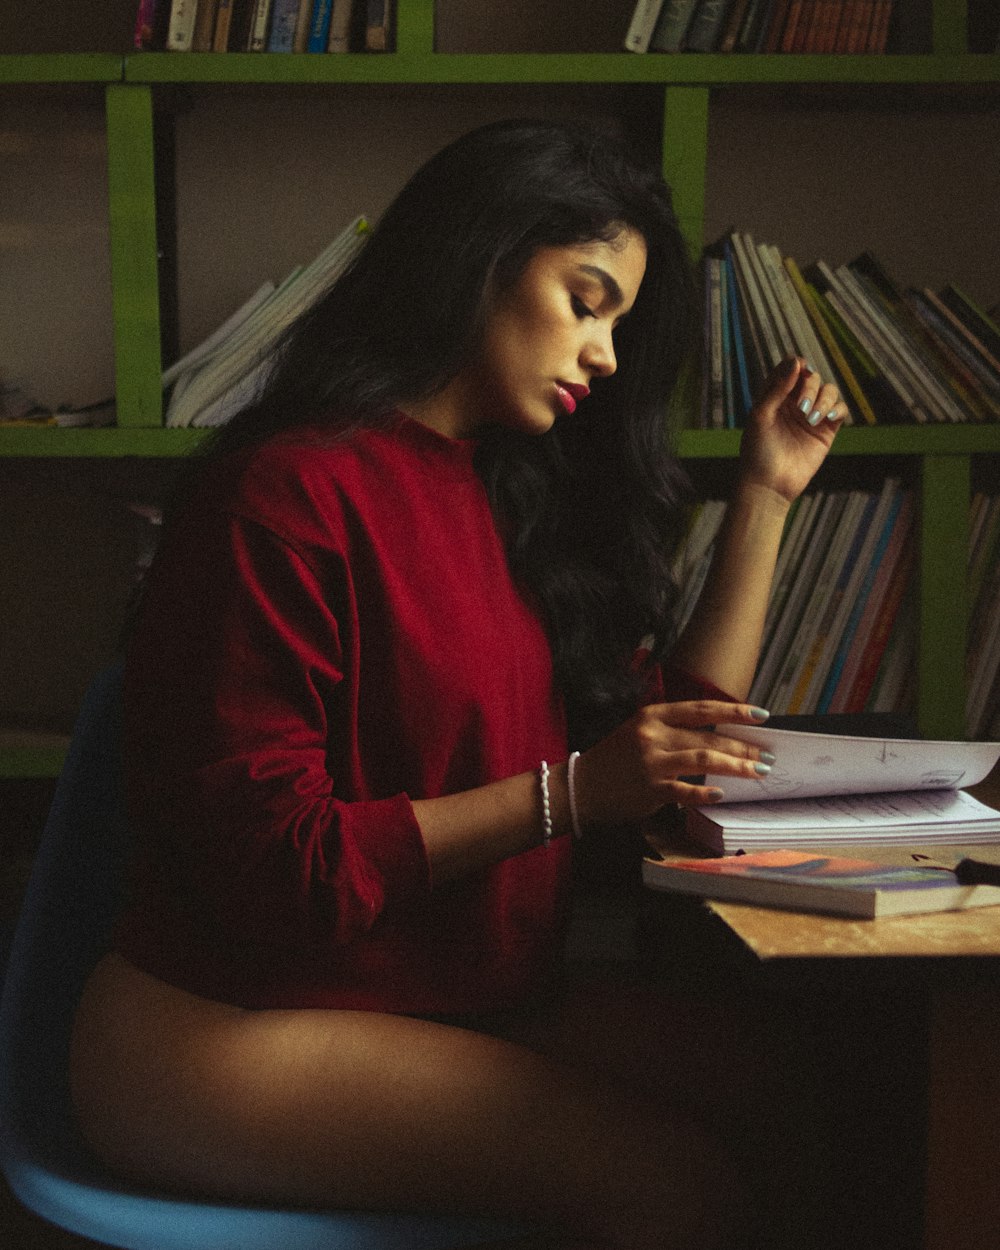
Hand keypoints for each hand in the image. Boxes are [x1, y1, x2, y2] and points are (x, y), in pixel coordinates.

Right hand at [572, 700, 774, 825]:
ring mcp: (651, 762)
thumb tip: (719, 738)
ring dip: (736, 766)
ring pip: (703, 759)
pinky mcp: (649, 789)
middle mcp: (653, 734)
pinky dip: (706, 793)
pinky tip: (722, 794)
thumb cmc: (615, 760)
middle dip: (744, 746)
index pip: (701, 709)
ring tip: (758, 772)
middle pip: (709, 736)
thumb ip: (673, 731)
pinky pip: (685, 791)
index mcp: (653, 715)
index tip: (761, 715)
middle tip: (767, 756)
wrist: (582, 786)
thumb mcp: (640, 732)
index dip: (734, 711)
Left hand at [738, 357, 844, 503]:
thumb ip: (777, 388)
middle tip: (802, 408)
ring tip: (812, 419)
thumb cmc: (757, 451)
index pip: (791, 368)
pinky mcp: (825, 431)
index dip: (797, 365)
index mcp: (774, 396)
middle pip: (812, 377)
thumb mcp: (761, 416)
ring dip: (824, 399)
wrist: (769, 486)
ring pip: (829, 391)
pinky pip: (840, 410)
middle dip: (810, 387)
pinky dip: (837, 410)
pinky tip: (825, 420)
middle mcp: (794, 403)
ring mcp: (811, 416)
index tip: (799, 371)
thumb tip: (797, 361)